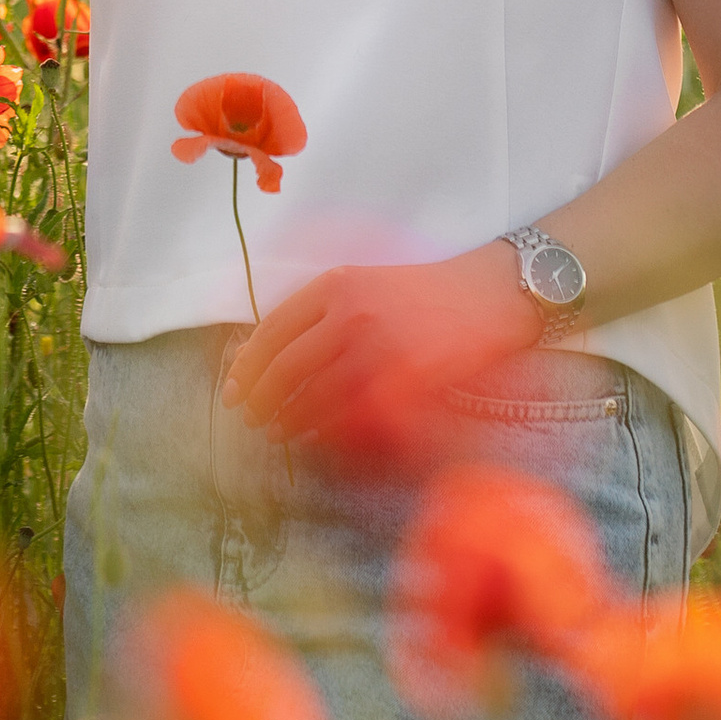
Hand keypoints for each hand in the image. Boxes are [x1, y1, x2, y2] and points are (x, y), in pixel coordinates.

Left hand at [221, 245, 538, 466]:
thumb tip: (261, 353)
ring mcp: (379, 346)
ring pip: (315, 398)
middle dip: (261, 402)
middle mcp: (351, 312)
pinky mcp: (406, 378)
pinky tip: (318, 437)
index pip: (271, 331)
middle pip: (286, 369)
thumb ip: (317, 312)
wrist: (488, 293)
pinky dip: (330, 432)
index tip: (232, 392)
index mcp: (335, 284)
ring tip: (278, 433)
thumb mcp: (363, 282)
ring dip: (289, 422)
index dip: (245, 368)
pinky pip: (354, 415)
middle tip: (251, 421)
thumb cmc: (422, 291)